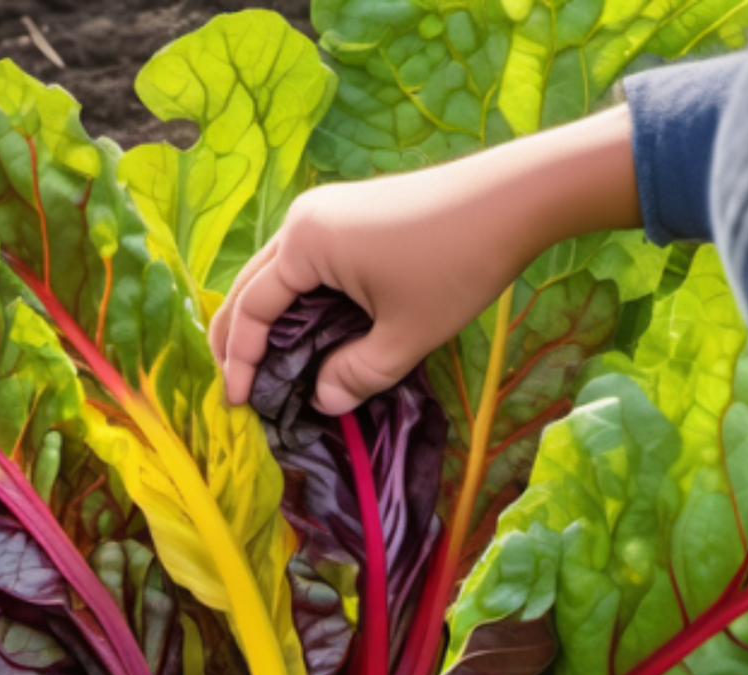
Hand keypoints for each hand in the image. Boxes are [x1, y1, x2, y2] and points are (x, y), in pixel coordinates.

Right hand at [210, 105, 639, 415]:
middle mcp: (305, 219)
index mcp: (305, 244)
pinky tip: (302, 329)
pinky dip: (292, 299)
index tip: (237, 404)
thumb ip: (358, 375)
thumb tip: (322, 402)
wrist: (513, 197)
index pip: (253, 310)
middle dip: (237, 338)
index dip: (240, 361)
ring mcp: (326, 210)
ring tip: (261, 363)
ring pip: (275, 273)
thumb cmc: (457, 263)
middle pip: (251, 286)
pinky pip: (303, 263)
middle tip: (234, 386)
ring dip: (263, 318)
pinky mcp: (350, 213)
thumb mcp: (406, 335)